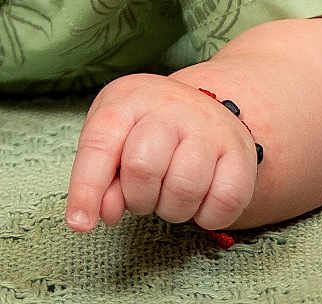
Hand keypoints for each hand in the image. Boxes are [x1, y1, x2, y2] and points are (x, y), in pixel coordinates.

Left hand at [65, 73, 258, 232]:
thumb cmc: (147, 134)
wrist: (206, 111)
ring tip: (170, 195)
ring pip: (184, 188)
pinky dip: (206, 217)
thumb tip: (99, 215)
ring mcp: (210, 126)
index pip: (100, 144)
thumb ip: (100, 179)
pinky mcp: (241, 152)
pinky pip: (223, 203)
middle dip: (137, 198)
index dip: (86, 188)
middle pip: (143, 167)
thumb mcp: (115, 142)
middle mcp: (171, 104)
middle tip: (144, 196)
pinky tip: (200, 200)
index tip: (80, 224)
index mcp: (128, 99)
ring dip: (171, 209)